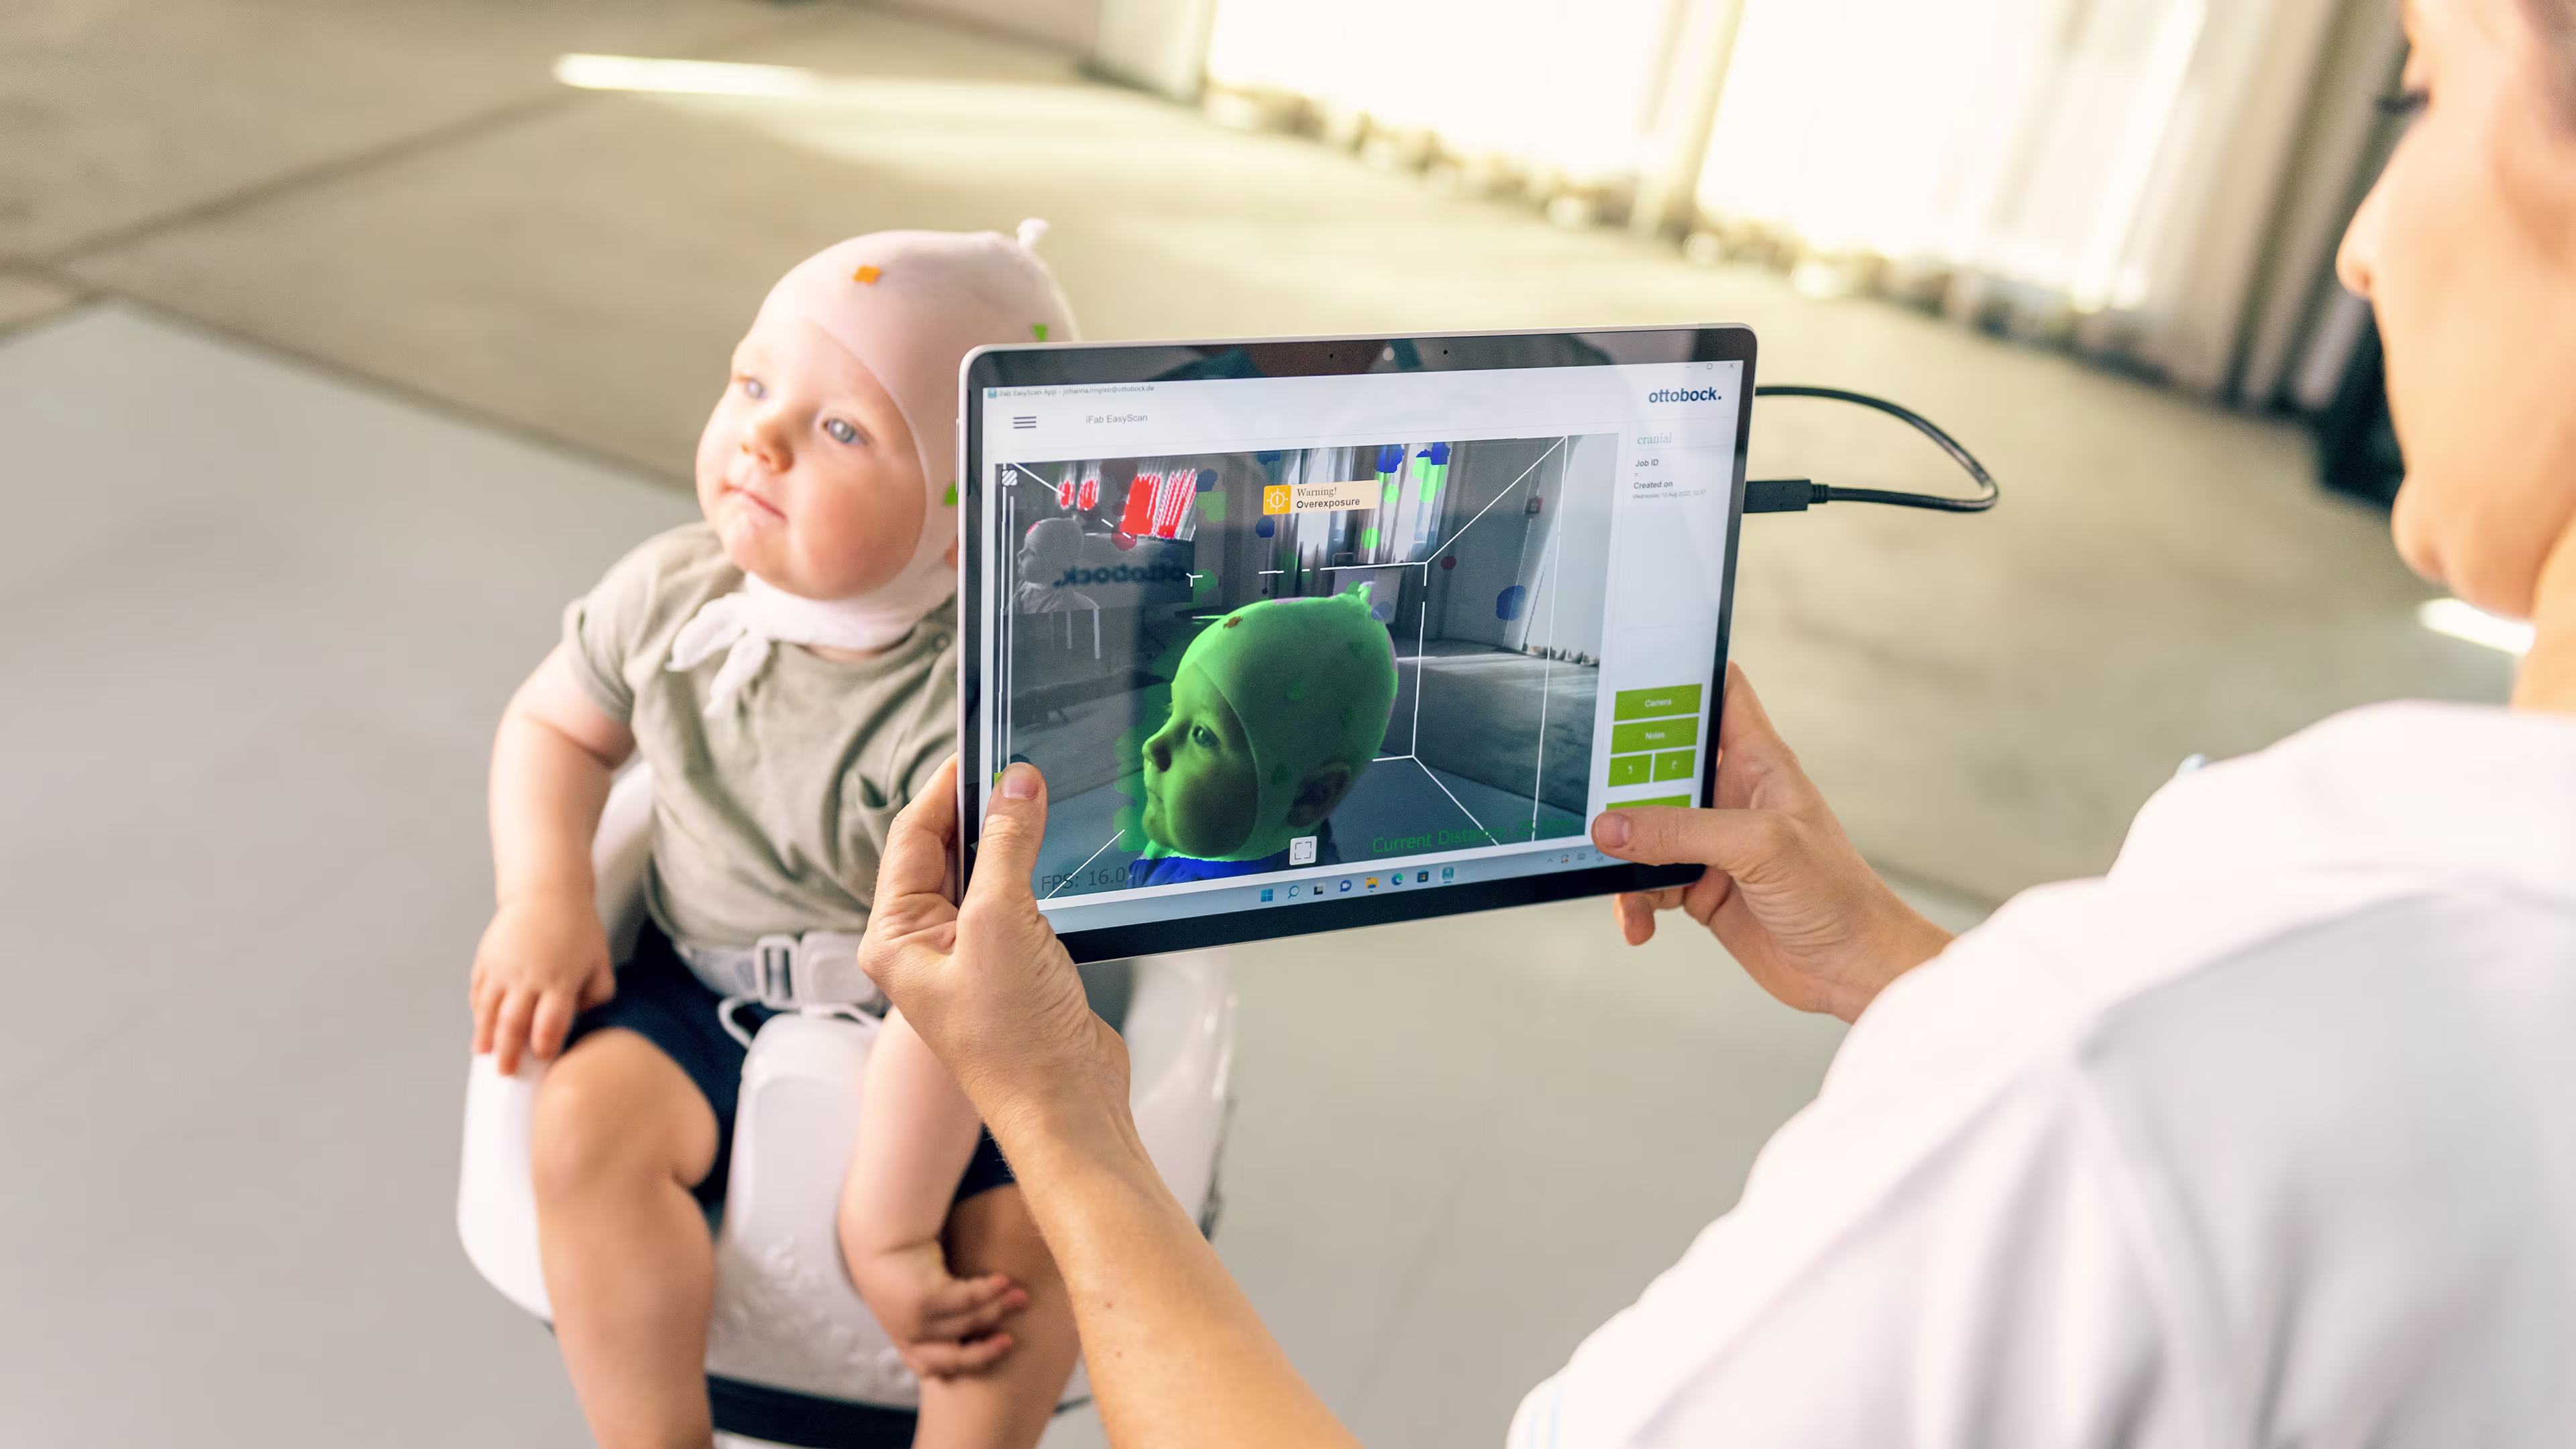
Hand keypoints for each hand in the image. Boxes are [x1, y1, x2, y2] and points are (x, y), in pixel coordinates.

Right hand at [470, 890, 614, 1074]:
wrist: (546, 894)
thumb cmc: (578, 930)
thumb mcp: (599, 961)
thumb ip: (598, 995)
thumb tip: (582, 1020)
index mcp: (560, 979)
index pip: (550, 1023)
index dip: (545, 1046)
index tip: (543, 1059)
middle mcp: (528, 976)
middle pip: (514, 1023)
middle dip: (509, 1052)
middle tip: (506, 1072)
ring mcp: (502, 969)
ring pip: (488, 1011)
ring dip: (485, 1036)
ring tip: (485, 1055)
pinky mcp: (486, 960)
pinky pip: (478, 993)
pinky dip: (478, 1012)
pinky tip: (482, 1027)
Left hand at [845, 1239, 1028, 1379]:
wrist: (877, 1238)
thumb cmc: (900, 1268)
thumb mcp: (913, 1303)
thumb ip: (935, 1320)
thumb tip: (975, 1330)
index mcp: (903, 1341)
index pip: (934, 1367)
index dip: (966, 1363)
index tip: (991, 1350)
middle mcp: (908, 1336)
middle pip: (955, 1358)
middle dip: (987, 1352)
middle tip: (1010, 1340)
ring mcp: (915, 1320)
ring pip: (967, 1322)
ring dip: (999, 1308)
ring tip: (1020, 1296)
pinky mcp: (925, 1299)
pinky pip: (968, 1298)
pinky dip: (989, 1290)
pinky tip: (1004, 1280)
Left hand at [855, 756, 1129, 1139]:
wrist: (1068, 1107)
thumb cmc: (1016, 1044)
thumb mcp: (1002, 924)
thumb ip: (1006, 845)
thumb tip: (1015, 784)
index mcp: (895, 938)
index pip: (911, 837)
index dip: (945, 789)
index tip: (980, 749)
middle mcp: (925, 944)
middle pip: (944, 849)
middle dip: (979, 809)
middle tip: (1018, 768)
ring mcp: (970, 954)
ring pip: (984, 871)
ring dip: (1009, 839)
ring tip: (1038, 800)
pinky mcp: (1012, 962)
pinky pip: (1015, 897)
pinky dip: (1033, 870)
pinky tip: (1053, 852)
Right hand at [1592, 664, 1951, 1022]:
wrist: (1852, 969)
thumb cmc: (1837, 895)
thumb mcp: (1759, 848)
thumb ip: (1683, 831)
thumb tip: (1612, 825)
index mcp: (1758, 762)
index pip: (1717, 694)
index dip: (1680, 675)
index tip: (1628, 673)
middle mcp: (1731, 796)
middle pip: (1660, 764)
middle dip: (1624, 779)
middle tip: (1591, 792)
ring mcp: (1713, 844)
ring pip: (1645, 830)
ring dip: (1624, 855)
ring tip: (1619, 879)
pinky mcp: (1700, 888)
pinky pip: (1648, 884)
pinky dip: (1635, 903)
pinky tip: (1639, 924)